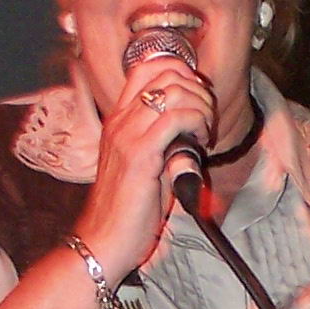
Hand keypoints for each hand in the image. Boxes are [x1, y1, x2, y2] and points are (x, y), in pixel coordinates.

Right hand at [80, 50, 216, 280]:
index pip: (148, 68)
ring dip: (201, 107)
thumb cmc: (127, 209)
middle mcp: (120, 120)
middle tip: (206, 119)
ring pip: (175, 91)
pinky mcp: (140, 153)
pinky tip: (200, 144)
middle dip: (198, 90)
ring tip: (205, 133)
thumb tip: (193, 128)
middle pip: (166, 73)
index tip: (196, 101)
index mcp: (118, 119)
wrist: (103, 240)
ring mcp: (127, 134)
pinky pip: (177, 118)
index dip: (181, 73)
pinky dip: (197, 123)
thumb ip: (163, 141)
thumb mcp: (146, 164)